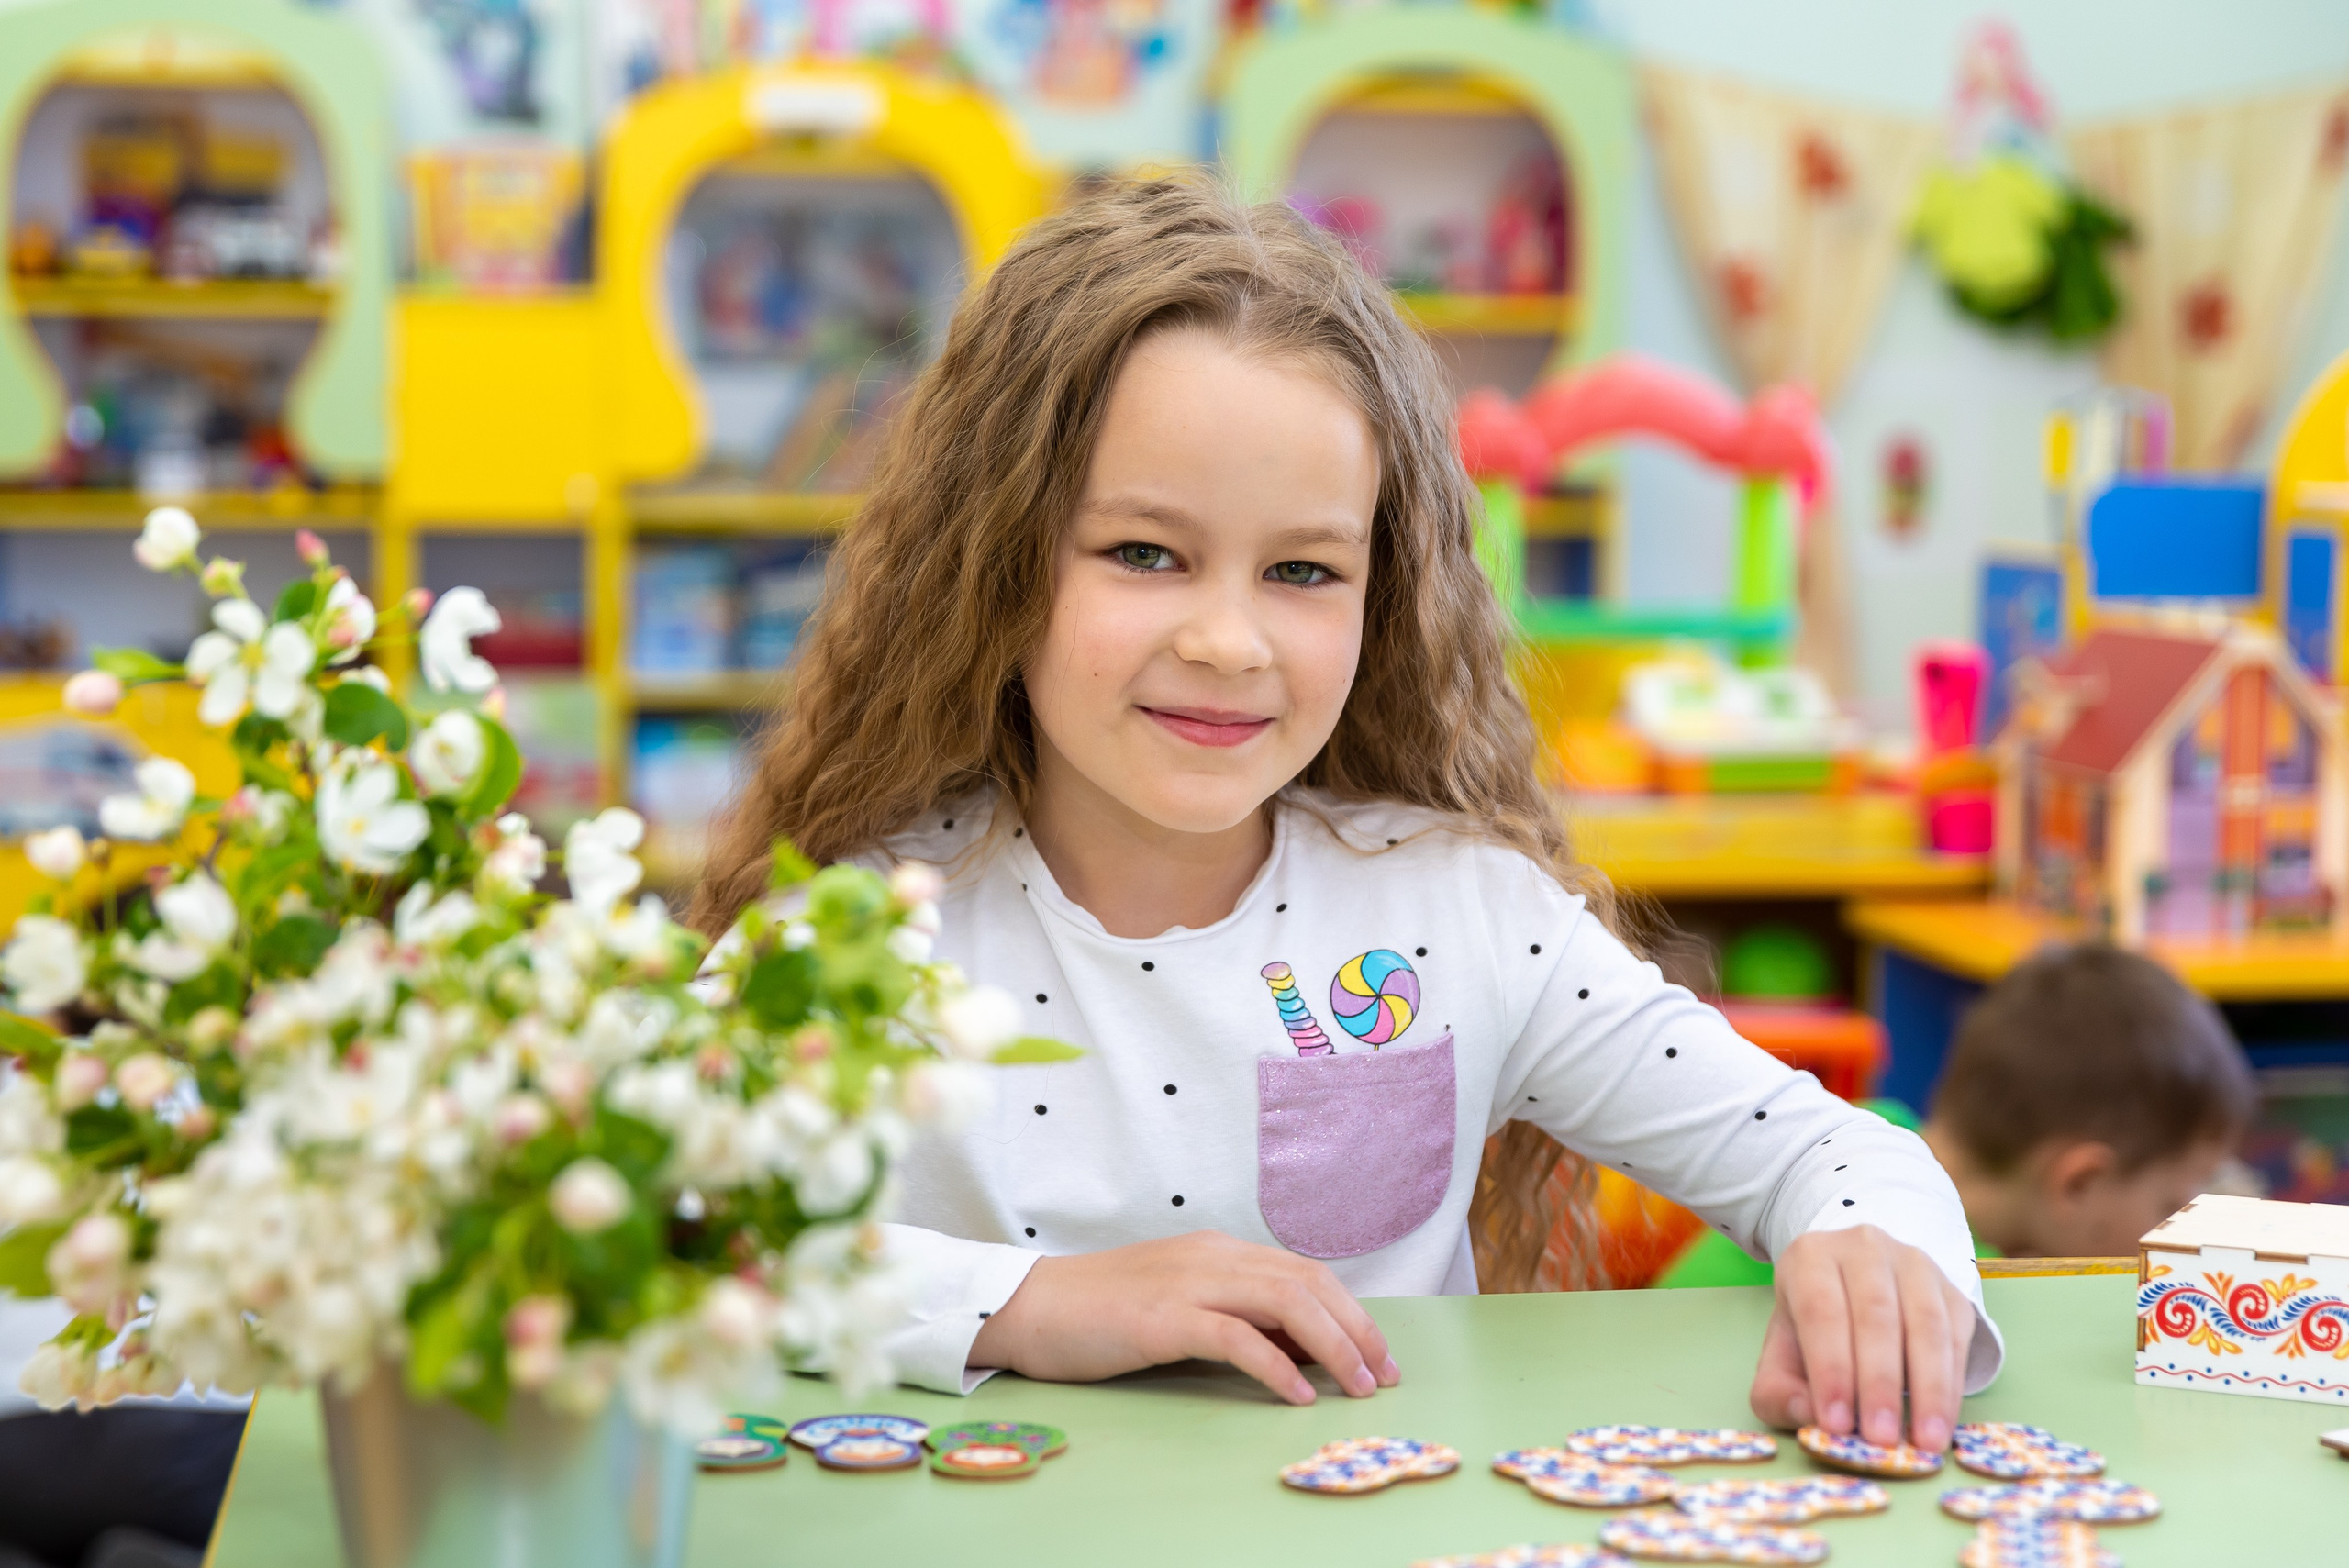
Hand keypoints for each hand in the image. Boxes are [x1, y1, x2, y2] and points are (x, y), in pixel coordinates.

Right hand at [968, 1231, 1401, 1404]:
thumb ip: (1235, 1317)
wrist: (1029, 1306)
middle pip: (1308, 1283)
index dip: (1352, 1312)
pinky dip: (1276, 1365)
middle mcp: (1212, 1257)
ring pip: (1285, 1301)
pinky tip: (1297, 1394)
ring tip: (1356, 1385)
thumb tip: (1299, 1351)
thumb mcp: (1180, 1306)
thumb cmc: (1102, 1314)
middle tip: (1383, 1375)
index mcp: (1219, 1251)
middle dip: (1357, 1329)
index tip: (1378, 1355)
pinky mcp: (1162, 1318)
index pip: (1305, 1273)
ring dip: (1332, 1345)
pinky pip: (1235, 1336)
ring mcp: (1187, 1283)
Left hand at [1748, 1225, 1973, 1451]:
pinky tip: (1942, 1421)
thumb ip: (1778, 1390)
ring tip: (1923, 1441)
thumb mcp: (1781, 1355)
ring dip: (1928, 1388)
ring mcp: (1914, 1264)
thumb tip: (1806, 1414)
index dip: (1830, 1370)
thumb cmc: (1815, 1330)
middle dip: (1879, 1384)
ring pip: (1925, 1324)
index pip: (1821, 1312)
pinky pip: (1957, 1336)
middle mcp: (1864, 1249)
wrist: (1856, 1289)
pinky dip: (1951, 1384)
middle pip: (1876, 1316)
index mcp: (1811, 1258)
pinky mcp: (1952, 1290)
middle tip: (1881, 1438)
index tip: (1836, 1423)